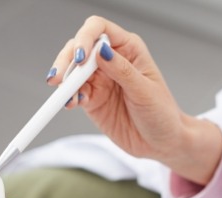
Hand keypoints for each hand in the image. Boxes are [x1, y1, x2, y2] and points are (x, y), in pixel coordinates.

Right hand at [49, 16, 221, 183]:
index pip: (99, 30)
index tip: (81, 57)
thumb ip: (122, 71)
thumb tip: (101, 50)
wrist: (160, 143)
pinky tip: (71, 104)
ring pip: (73, 71)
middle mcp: (111, 60)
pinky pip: (74, 93)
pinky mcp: (92, 100)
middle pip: (79, 48)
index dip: (85, 38)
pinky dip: (68, 97)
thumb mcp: (145, 91)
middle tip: (60, 79)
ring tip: (65, 95)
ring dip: (65, 81)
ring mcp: (99, 80)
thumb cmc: (161, 114)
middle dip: (67, 61)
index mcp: (128, 49)